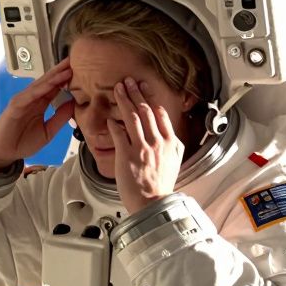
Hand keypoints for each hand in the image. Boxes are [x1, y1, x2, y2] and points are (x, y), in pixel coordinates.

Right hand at [0, 58, 74, 172]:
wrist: (4, 153)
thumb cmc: (23, 143)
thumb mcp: (48, 132)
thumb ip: (60, 118)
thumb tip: (74, 103)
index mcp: (40, 103)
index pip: (55, 87)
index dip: (67, 78)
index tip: (81, 70)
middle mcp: (32, 98)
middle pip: (49, 81)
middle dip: (61, 71)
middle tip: (76, 59)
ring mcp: (23, 100)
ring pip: (41, 85)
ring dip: (54, 76)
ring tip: (67, 67)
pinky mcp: (16, 105)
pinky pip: (30, 94)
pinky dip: (41, 87)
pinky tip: (52, 82)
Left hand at [106, 78, 185, 213]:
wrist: (152, 204)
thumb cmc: (161, 186)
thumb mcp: (175, 162)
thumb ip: (173, 146)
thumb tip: (171, 136)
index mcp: (171, 142)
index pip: (160, 114)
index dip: (150, 98)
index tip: (144, 88)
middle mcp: (157, 142)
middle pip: (145, 110)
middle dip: (136, 92)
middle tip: (128, 81)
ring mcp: (142, 147)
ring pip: (132, 117)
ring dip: (124, 100)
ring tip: (118, 89)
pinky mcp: (127, 155)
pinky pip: (119, 133)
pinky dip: (114, 123)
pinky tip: (109, 117)